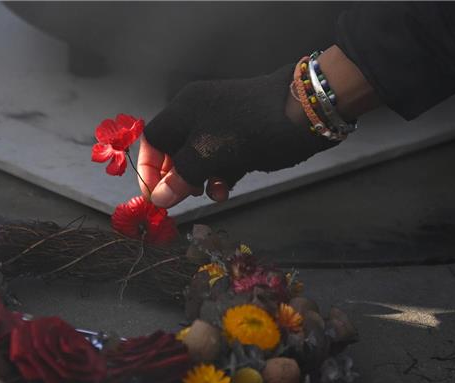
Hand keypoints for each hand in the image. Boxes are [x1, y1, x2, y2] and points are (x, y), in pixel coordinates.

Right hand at [139, 63, 337, 208]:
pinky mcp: (243, 136)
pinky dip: (220, 176)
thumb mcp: (209, 156)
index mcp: (184, 110)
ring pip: (199, 159)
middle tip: (181, 199)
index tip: (154, 195)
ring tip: (210, 194)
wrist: (306, 111)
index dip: (148, 168)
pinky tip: (226, 188)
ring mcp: (222, 124)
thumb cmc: (251, 129)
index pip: (152, 139)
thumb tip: (158, 197)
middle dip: (177, 177)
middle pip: (174, 151)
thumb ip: (180, 177)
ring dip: (200, 180)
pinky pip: (221, 159)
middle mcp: (199, 113)